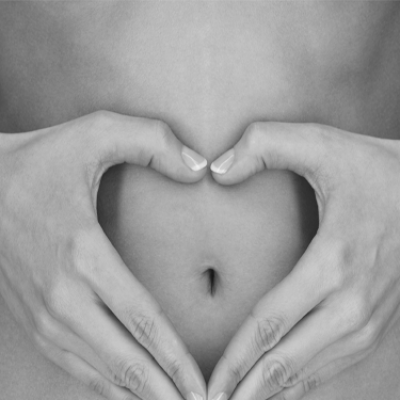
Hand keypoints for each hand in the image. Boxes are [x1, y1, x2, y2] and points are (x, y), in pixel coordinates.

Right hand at [0, 111, 206, 399]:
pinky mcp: (32, 315)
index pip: (141, 318)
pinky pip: (71, 362)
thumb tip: (199, 168)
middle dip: (161, 390)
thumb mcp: (97, 131)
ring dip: (133, 395)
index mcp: (82, 252)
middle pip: (121, 358)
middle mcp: (61, 292)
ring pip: (95, 370)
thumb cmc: (41, 158)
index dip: (174, 356)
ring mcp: (42, 310)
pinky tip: (124, 393)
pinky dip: (101, 384)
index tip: (202, 385)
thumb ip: (153, 142)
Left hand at [207, 122, 399, 399]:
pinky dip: (304, 382)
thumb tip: (217, 170)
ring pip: (314, 370)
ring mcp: (370, 315)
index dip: (237, 358)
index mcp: (335, 260)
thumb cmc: (373, 168)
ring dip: (274, 392)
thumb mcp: (320, 143)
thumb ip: (264, 145)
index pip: (272, 323)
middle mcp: (354, 300)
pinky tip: (281, 390)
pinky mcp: (376, 319)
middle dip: (248, 389)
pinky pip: (335, 363)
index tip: (209, 384)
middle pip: (290, 360)